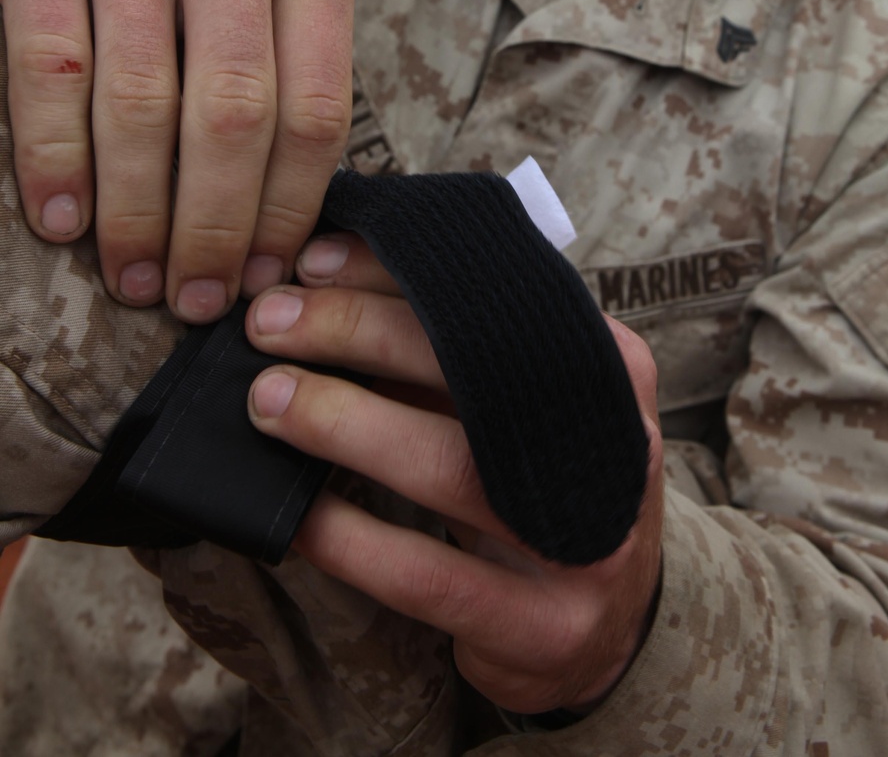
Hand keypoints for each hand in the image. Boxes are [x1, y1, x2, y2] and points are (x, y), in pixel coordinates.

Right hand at [0, 0, 352, 320]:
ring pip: (139, 103)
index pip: (315, 108)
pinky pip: (49, 69)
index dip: (288, 209)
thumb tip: (276, 233)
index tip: (260, 276)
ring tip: (134, 277)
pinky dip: (55, 160)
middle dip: (211, 227)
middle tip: (191, 299)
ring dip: (134, 212)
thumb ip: (288, 74)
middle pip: (231, 116)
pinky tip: (62, 222)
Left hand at [246, 237, 663, 714]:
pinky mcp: (546, 627)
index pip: (495, 294)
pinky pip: (428, 576)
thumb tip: (319, 284)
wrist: (607, 626)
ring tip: (269, 401)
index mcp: (609, 365)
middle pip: (475, 367)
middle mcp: (616, 443)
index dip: (395, 272)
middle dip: (358, 331)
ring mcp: (589, 543)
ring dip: (345, 426)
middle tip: (271, 323)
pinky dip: (351, 540)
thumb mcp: (513, 403)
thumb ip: (443, 347)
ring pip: (451, 470)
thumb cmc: (533, 483)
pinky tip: (297, 515)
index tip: (313, 263)